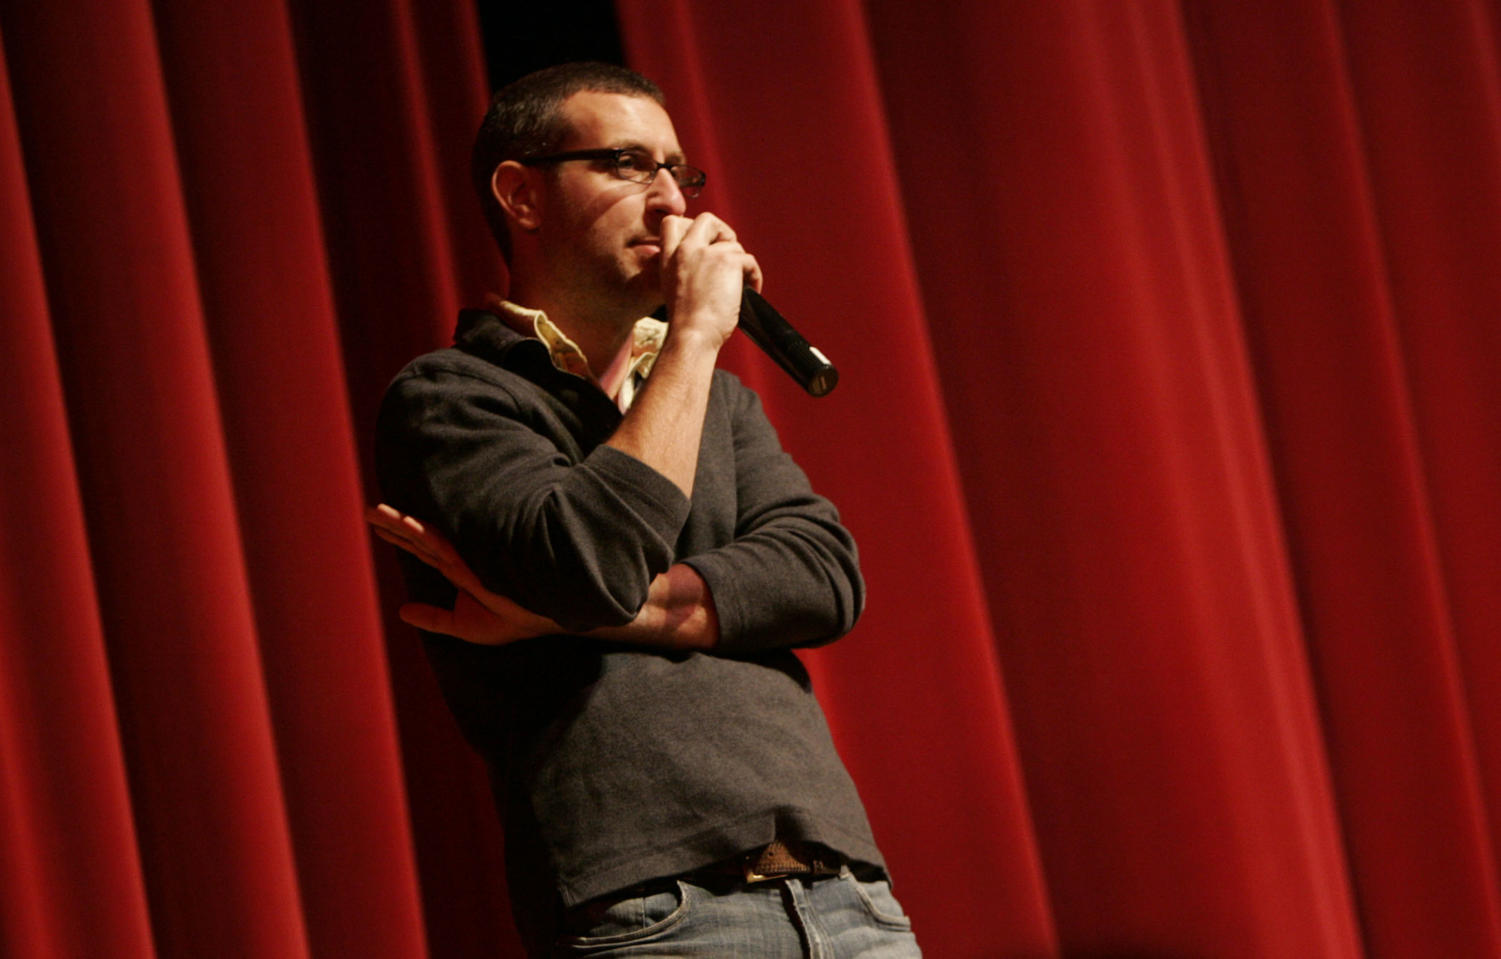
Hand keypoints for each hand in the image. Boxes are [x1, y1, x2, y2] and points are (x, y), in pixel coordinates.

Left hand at [366, 504, 558, 643]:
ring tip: (374, 511)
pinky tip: (405, 524)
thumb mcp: (462, 625)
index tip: (377, 525)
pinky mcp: (471, 562)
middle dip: (392, 523)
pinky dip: (422, 533)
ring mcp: (463, 557)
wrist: (540, 616)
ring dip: (398, 523)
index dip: (398, 536)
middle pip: (417, 537)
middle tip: (368, 509)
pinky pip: (442, 545)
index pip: (420, 549)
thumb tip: (402, 611)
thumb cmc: (510, 618)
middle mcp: (456, 559)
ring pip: (424, 536)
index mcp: (456, 570)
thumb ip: (434, 618)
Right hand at [659, 212, 762, 347]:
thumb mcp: (672, 289)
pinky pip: (748, 259)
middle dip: (722, 231)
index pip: (671, 223)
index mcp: (668, 258)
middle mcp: (685, 250)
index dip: (691, 226)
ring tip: (742, 284)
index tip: (704, 243)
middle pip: (706, 219)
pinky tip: (751, 289)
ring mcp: (706, 253)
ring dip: (741, 263)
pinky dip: (754, 275)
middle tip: (728, 253)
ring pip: (734, 244)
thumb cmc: (686, 324)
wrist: (692, 336)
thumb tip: (709, 263)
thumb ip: (685, 270)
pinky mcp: (727, 260)